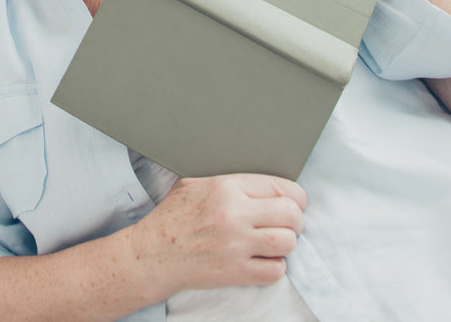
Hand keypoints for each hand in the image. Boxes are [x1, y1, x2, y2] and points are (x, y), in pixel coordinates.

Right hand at [130, 174, 305, 293]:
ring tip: (276, 242)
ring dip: (286, 244)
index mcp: (226, 186)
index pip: (280, 186)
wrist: (154, 253)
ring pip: (287, 242)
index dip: (295, 196)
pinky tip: (264, 260)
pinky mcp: (236, 272)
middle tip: (289, 224)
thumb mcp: (195, 182)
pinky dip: (275, 267)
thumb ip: (228, 178)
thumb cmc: (174, 216)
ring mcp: (236, 245)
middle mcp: (234, 214)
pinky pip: (275, 271)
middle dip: (296, 220)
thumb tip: (258, 178)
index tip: (295, 203)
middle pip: (291, 214)